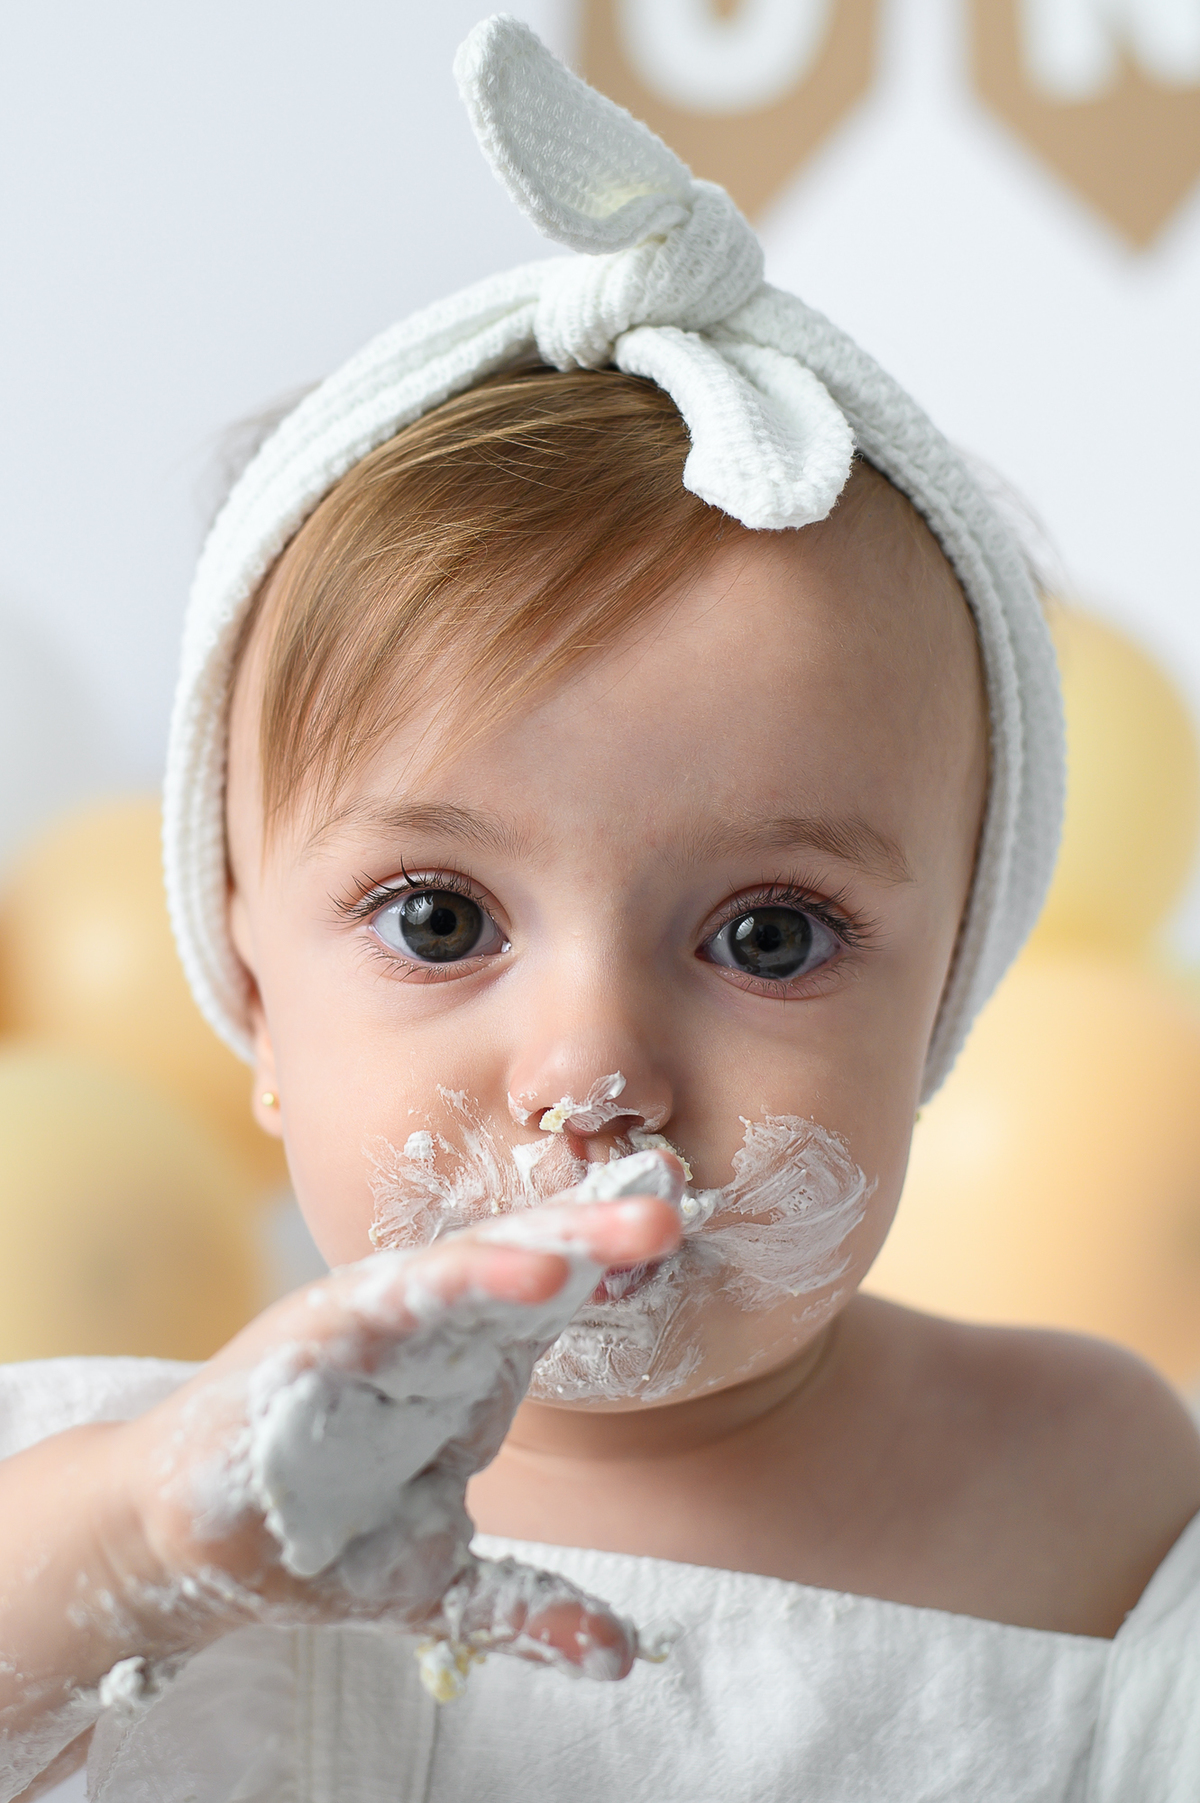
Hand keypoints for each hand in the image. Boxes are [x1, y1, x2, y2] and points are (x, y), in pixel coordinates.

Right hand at [115, 1178, 681, 1689]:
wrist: (184, 1548)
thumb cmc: (314, 1534)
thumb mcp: (440, 1579)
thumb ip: (528, 1606)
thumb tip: (623, 1657)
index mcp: (470, 1359)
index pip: (560, 1297)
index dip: (619, 1269)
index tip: (692, 1232)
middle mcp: (433, 1323)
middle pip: (535, 1261)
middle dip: (608, 1233)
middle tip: (679, 1204)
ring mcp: (378, 1319)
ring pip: (480, 1260)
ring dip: (559, 1241)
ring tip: (635, 1230)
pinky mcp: (320, 1330)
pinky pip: (401, 1295)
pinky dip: (464, 1278)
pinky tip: (529, 1273)